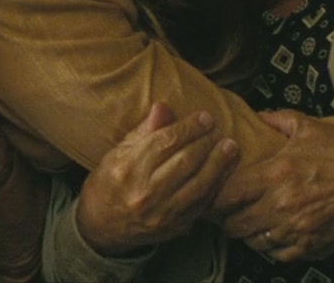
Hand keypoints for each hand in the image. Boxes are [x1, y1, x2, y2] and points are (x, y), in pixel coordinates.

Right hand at [74, 103, 239, 256]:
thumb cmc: (108, 184)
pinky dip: (216, 185)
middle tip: (218, 127)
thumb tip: (164, 107)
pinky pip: (202, 204)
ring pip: (199, 185)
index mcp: (128, 169)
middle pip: (185, 162)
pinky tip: (224, 171)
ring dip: (219, 164)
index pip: (165, 142)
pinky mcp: (175, 227)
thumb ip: (144, 131)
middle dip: (206, 142)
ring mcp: (162, 214)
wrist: (102, 226)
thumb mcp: (117, 153)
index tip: (204, 117)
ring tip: (231, 147)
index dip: (189, 128)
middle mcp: (145, 193)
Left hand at [214, 110, 333, 261]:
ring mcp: (298, 229)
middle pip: (234, 224)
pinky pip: (279, 255)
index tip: (215, 193)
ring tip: (250, 222)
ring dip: (248, 233)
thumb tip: (258, 116)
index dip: (215, 196)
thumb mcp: (310, 127)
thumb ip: (277, 120)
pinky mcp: (314, 245)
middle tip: (229, 211)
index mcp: (276, 174)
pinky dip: (272, 248)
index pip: (226, 195)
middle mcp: (282, 205)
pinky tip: (274, 234)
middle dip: (227, 218)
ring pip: (253, 242)